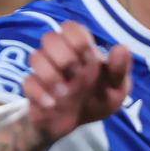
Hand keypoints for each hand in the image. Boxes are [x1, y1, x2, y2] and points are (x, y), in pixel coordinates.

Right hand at [23, 21, 131, 141]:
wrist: (75, 123)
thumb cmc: (98, 99)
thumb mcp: (116, 89)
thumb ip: (119, 70)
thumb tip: (121, 48)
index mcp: (82, 49)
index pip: (71, 27)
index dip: (79, 41)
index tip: (92, 61)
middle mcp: (59, 55)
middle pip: (50, 38)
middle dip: (66, 58)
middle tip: (78, 77)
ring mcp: (44, 70)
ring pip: (36, 57)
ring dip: (52, 76)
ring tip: (67, 93)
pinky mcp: (33, 88)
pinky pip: (28, 82)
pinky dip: (41, 94)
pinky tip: (54, 104)